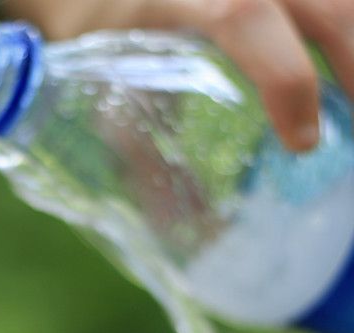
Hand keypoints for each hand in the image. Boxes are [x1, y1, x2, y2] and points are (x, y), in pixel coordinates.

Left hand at [11, 0, 353, 151]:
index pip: (244, 17)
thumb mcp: (109, 96)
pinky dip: (339, 28)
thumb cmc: (90, 43)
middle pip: (321, 1)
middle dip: (353, 61)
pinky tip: (341, 64)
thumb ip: (143, 154)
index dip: (286, 78)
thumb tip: (183, 225)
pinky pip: (314, 3)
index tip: (302, 142)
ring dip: (353, 45)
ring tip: (353, 97)